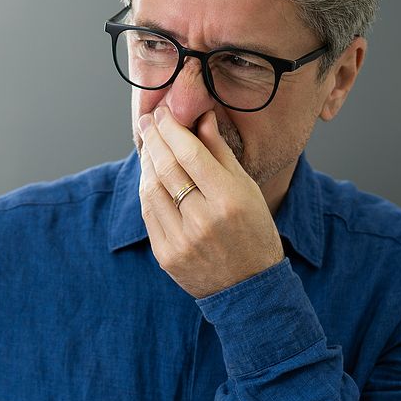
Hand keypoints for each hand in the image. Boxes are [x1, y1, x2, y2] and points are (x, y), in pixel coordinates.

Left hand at [137, 106, 284, 298]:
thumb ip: (220, 153)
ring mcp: (181, 240)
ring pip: (152, 190)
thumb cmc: (253, 232)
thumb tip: (201, 118)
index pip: (191, 154)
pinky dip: (147, 189)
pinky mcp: (166, 256)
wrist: (249, 287)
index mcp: (229, 201)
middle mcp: (203, 221)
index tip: (163, 113)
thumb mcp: (247, 189)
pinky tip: (149, 174)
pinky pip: (149, 213)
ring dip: (147, 162)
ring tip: (148, 144)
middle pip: (168, 169)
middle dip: (154, 139)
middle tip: (148, 120)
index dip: (172, 130)